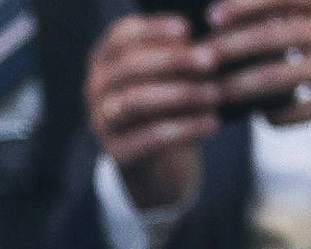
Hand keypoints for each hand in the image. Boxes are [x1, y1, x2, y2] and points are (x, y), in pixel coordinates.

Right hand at [86, 12, 221, 209]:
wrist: (158, 158)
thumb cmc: (170, 99)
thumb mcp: (172, 71)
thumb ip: (180, 52)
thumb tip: (207, 42)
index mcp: (106, 58)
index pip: (122, 36)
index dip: (154, 30)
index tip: (188, 29)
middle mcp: (95, 87)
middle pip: (129, 66)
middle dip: (174, 61)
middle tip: (212, 60)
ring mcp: (100, 120)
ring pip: (135, 101)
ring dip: (180, 95)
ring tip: (215, 94)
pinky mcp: (114, 152)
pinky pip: (149, 138)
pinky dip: (185, 129)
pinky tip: (212, 123)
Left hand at [208, 0, 310, 126]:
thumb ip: (298, 5)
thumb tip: (232, 11)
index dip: (243, 6)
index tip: (212, 18)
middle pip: (269, 38)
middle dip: (227, 50)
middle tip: (199, 60)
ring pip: (272, 79)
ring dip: (237, 87)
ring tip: (215, 91)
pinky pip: (287, 113)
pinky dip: (269, 114)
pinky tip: (262, 112)